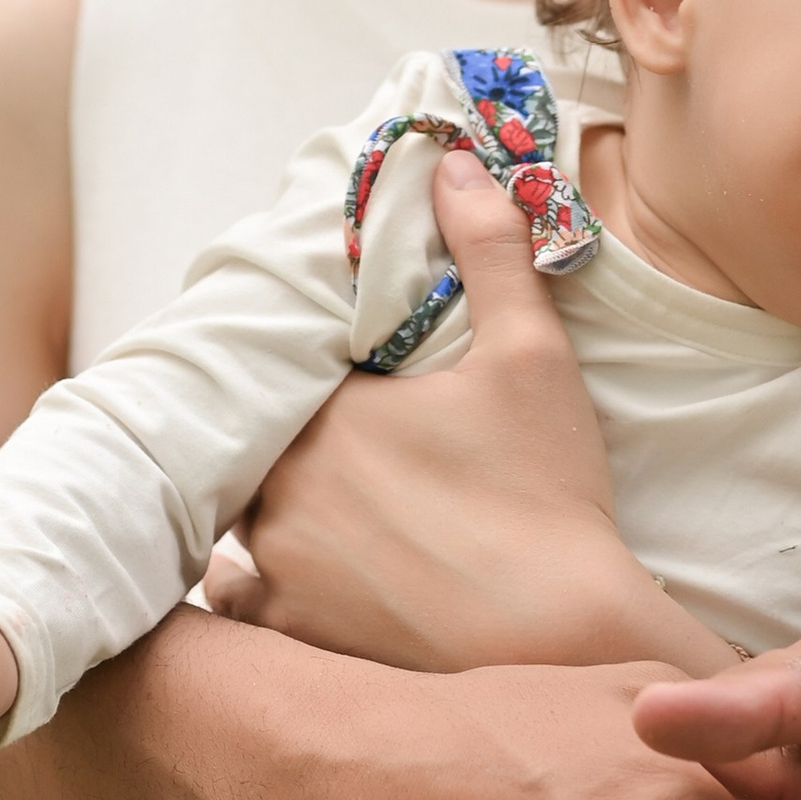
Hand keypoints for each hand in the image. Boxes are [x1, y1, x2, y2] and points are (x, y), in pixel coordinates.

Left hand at [208, 151, 707, 671]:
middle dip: (288, 440)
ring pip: (238, 514)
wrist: (561, 636)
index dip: (314, 375)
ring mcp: (274, 559)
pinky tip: (308, 576)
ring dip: (269, 508)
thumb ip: (489, 252)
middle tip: (343, 449)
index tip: (350, 386)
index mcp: (326, 409)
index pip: (286, 370)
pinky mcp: (286, 627)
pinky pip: (239, 595)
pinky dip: (263, 584)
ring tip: (326, 513)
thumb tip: (454, 162)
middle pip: (257, 440)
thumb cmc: (547, 497)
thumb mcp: (531, 358)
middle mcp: (278, 482)